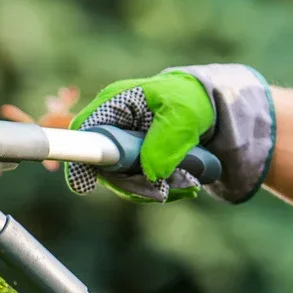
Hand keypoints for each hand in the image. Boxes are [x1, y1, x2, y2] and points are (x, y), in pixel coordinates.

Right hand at [67, 64, 274, 204]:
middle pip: (101, 166)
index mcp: (113, 104)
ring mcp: (120, 148)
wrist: (212, 109)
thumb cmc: (192, 101)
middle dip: (132, 183)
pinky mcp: (133, 163)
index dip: (80, 159)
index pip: (83, 132)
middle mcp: (111, 128)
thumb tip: (151, 174)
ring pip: (121, 181)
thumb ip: (165, 141)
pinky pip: (137, 186)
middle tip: (163, 191)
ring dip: (152, 190)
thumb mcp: (183, 115)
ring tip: (187, 185)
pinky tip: (184, 186)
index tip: (86, 185)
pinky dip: (160, 191)